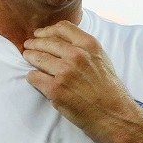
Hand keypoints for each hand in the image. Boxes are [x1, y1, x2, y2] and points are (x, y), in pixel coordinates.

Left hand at [21, 21, 137, 142]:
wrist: (114, 115)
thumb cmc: (109, 89)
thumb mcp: (101, 59)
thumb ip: (84, 48)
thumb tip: (61, 41)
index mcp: (89, 45)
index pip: (62, 27)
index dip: (47, 30)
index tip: (40, 34)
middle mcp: (76, 55)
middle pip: (45, 42)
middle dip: (34, 44)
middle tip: (28, 47)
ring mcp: (64, 72)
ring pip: (36, 57)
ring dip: (30, 58)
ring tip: (28, 58)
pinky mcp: (55, 89)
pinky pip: (34, 77)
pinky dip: (32, 77)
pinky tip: (35, 78)